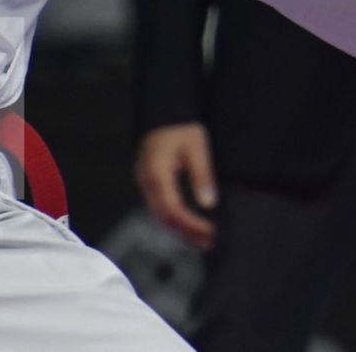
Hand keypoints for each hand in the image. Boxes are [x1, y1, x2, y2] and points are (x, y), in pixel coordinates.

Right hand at [134, 122, 217, 248]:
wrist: (163, 113)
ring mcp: (145, 184)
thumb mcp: (197, 147)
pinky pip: (160, 207)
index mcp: (157, 174)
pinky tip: (190, 225)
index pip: (173, 209)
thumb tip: (209, 204)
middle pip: (164, 217)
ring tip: (203, 239)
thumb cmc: (181, 128)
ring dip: (181, 229)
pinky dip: (175, 219)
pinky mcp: (150, 183)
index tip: (211, 232)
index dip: (191, 224)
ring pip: (160, 215)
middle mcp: (147, 182)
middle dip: (186, 232)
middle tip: (209, 242)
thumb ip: (201, 175)